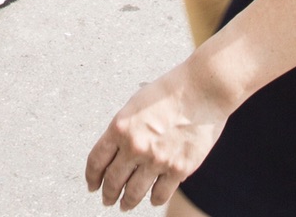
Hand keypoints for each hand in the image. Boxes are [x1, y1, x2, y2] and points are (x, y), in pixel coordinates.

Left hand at [85, 63, 231, 209]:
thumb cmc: (171, 90)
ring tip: (125, 205)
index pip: (96, 161)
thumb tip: (117, 148)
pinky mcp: (178, 169)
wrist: (204, 89)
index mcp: (120, 127)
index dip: (91, 177)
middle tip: (107, 199)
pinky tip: (152, 199)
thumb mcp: (136, 102)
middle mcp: (135, 146)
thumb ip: (124, 127)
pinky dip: (154, 200)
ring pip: (133, 193)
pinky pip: (160, 194)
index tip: (92, 185)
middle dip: (108, 194)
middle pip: (112, 181)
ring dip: (127, 202)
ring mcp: (157, 160)